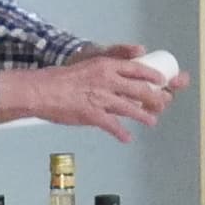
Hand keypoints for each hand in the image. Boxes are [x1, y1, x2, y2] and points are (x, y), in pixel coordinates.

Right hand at [0, 51, 176, 140]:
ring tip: (152, 121)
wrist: (41, 90)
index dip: (153, 76)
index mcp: (106, 66)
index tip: (162, 81)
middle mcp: (107, 80)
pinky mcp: (93, 115)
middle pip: (140, 89)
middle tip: (162, 103)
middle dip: (155, 98)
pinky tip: (127, 138)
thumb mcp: (88, 68)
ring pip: (131, 108)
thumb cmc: (61, 79)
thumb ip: (104, 74)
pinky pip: (113, 126)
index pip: (138, 69)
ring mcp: (101, 98)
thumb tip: (118, 82)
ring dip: (144, 116)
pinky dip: (122, 133)